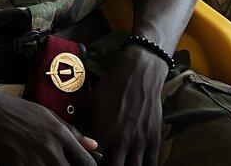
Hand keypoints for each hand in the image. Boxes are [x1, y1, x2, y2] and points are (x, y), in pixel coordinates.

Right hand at [0, 90, 98, 165]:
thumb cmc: (18, 110)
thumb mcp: (48, 115)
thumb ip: (72, 132)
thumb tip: (93, 145)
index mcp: (60, 135)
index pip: (86, 162)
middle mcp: (50, 150)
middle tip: (66, 165)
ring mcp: (34, 161)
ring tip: (50, 163)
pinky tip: (36, 164)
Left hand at [80, 45, 166, 165]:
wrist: (139, 74)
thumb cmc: (111, 87)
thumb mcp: (89, 104)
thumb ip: (82, 127)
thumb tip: (76, 141)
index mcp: (101, 134)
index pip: (92, 161)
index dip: (89, 162)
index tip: (88, 159)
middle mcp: (120, 142)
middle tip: (105, 163)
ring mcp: (139, 143)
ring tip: (120, 163)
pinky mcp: (154, 140)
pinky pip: (151, 164)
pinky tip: (136, 164)